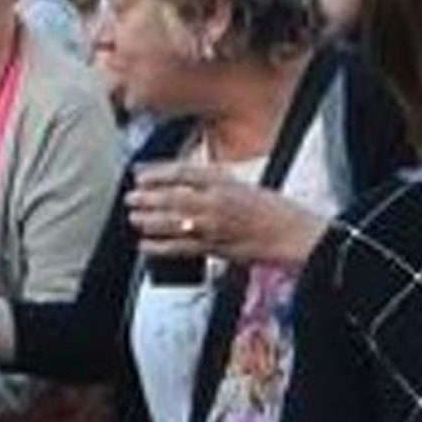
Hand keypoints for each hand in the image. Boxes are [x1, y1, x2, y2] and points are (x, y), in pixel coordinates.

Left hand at [127, 162, 325, 271]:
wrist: (290, 233)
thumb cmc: (271, 208)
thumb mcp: (241, 184)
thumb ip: (212, 182)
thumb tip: (182, 180)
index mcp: (223, 182)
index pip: (182, 173)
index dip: (157, 173)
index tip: (141, 174)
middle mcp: (215, 202)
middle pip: (171, 197)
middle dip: (147, 198)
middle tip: (131, 198)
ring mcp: (213, 226)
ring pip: (171, 222)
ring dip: (148, 221)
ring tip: (134, 218)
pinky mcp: (214, 248)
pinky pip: (180, 248)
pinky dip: (159, 247)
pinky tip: (145, 246)